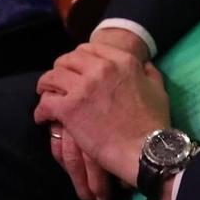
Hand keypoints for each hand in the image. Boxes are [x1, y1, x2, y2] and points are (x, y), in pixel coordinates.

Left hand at [32, 42, 171, 193]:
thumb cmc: (154, 122)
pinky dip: (41, 111)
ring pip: (53, 77)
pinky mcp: (70, 108)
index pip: (88, 49)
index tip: (75, 70)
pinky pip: (46, 102)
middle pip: (68, 60)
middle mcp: (100, 68)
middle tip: (58, 82)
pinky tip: (43, 117)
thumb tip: (143, 63)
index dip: (78, 59)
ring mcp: (83, 87)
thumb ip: (148, 72)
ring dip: (46, 86)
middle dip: (60, 70)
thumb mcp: (158, 89)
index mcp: (121, 60)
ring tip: (45, 95)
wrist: (145, 150)